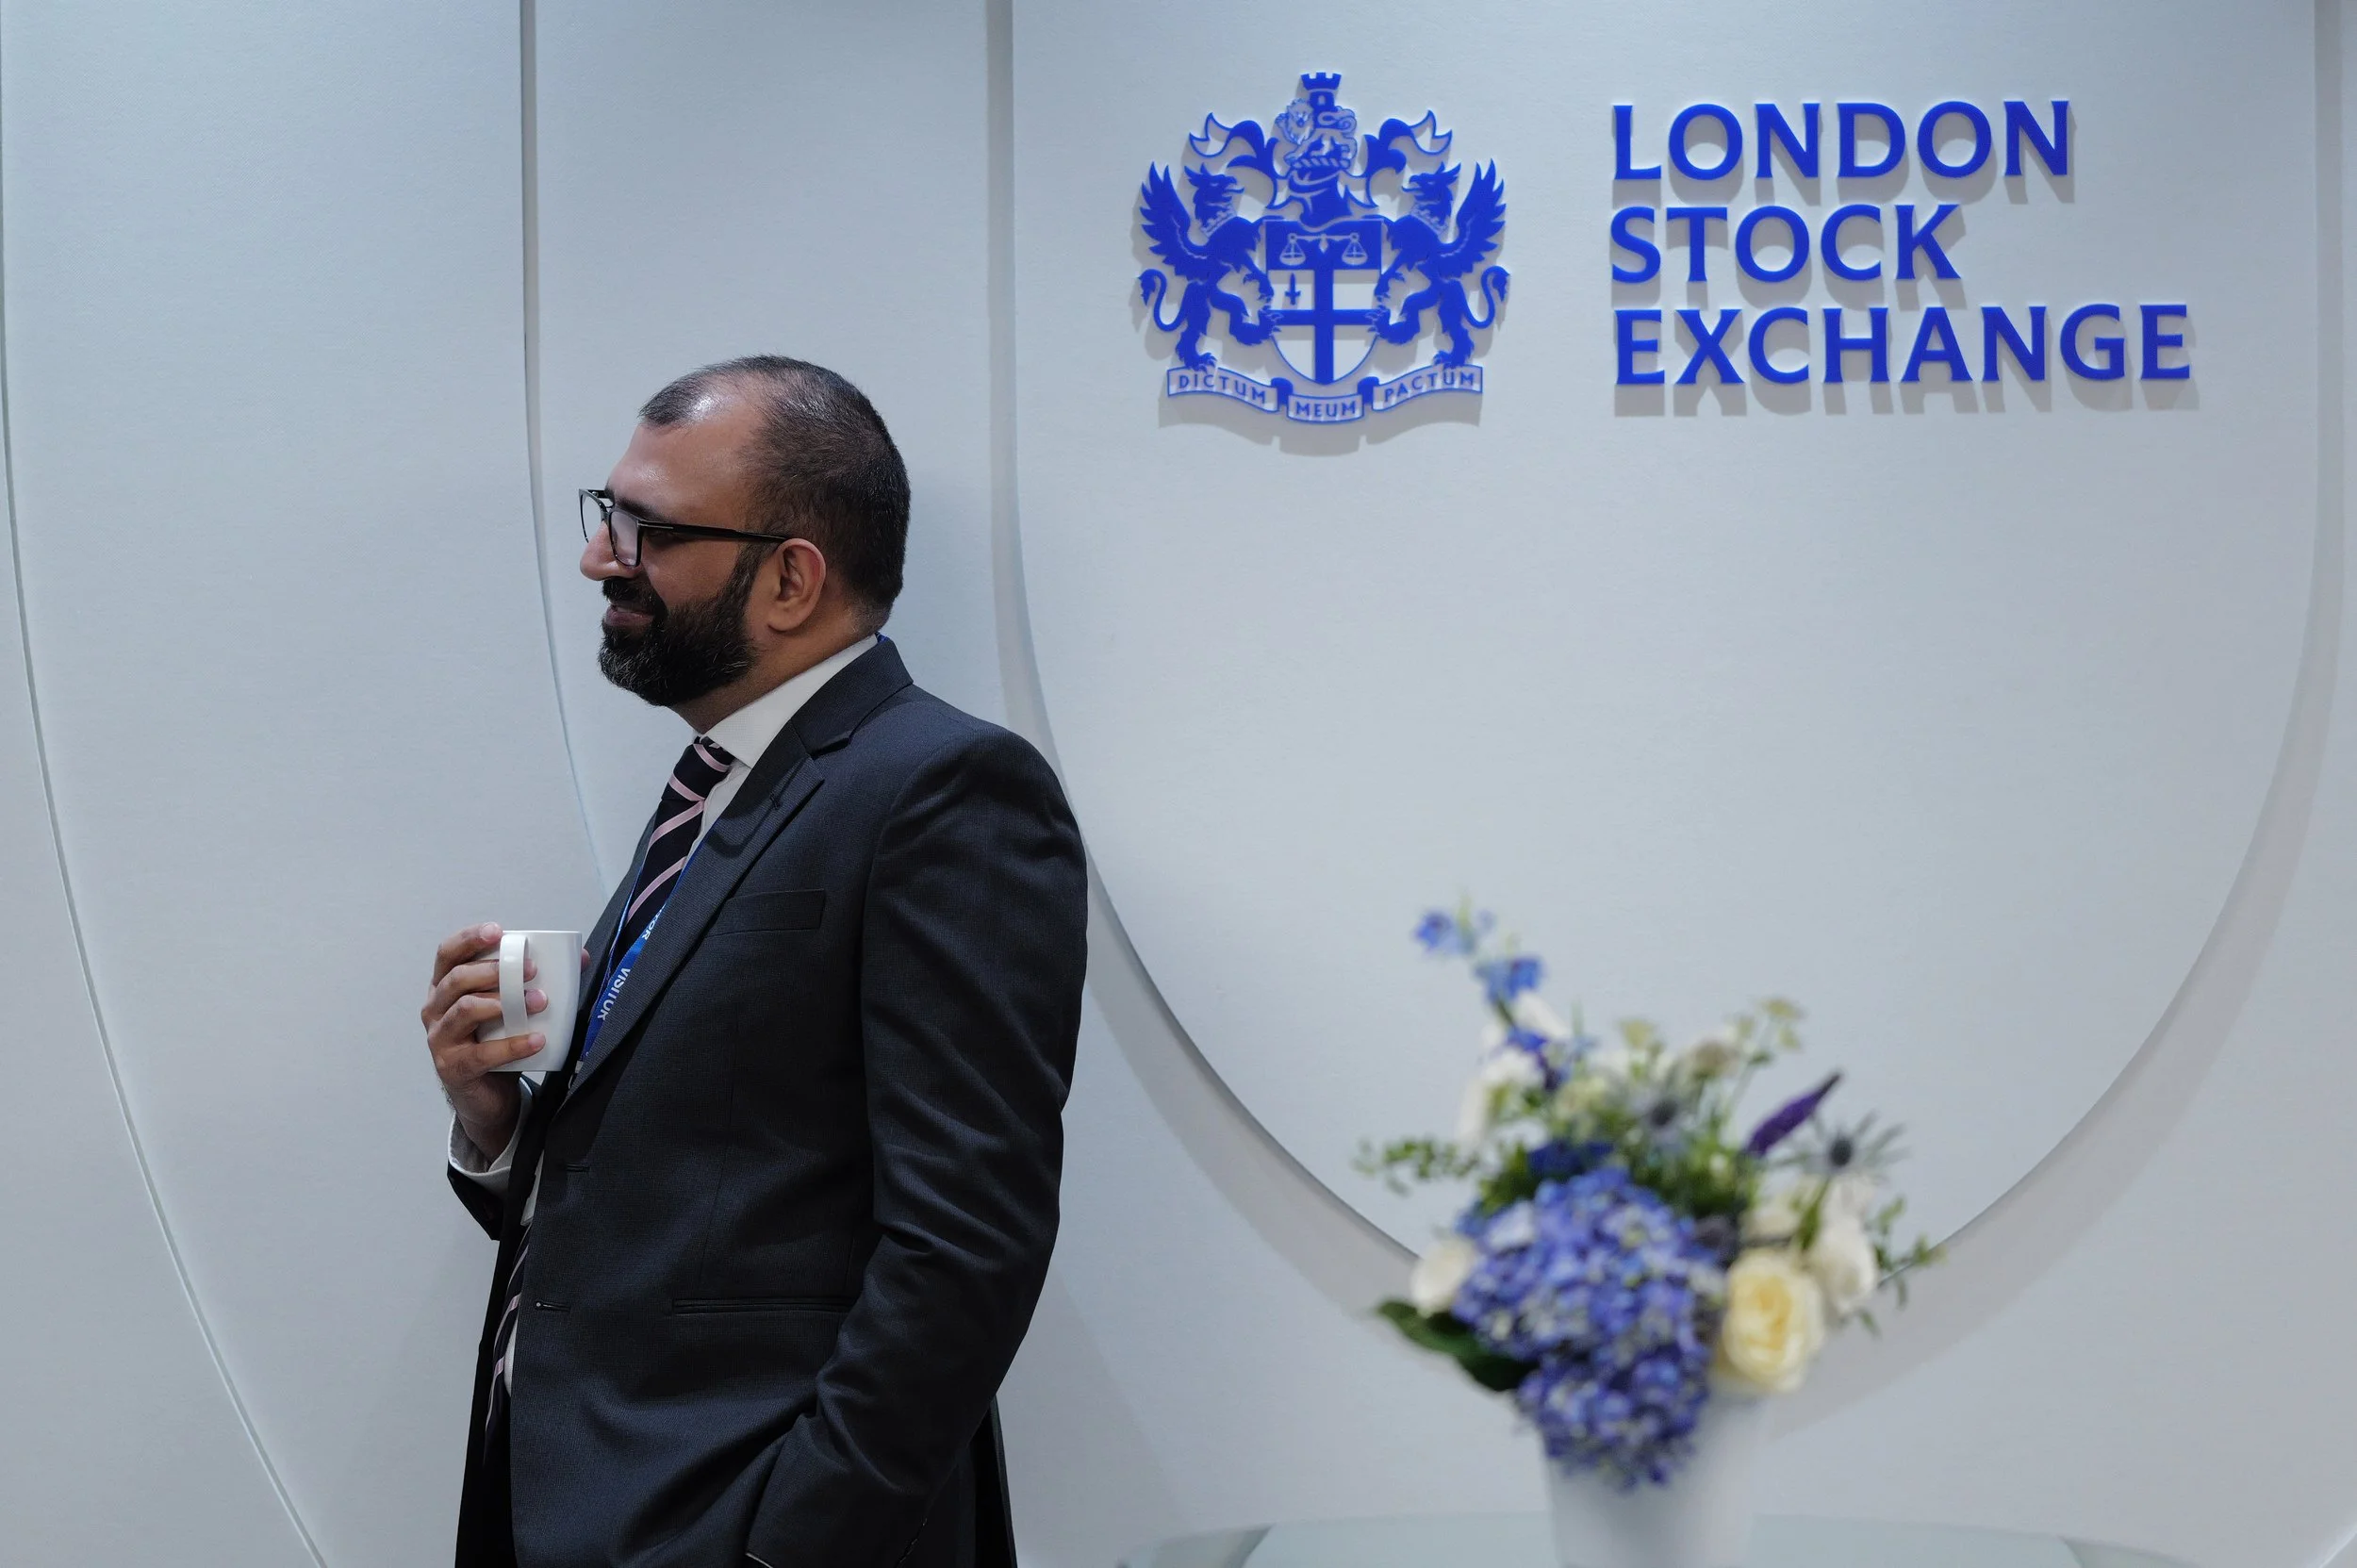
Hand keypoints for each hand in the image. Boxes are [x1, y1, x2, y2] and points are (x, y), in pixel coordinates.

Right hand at [422, 923, 547, 1159]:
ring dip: (505, 1002)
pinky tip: (537, 1041)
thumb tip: (580, 958)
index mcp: (445, 987)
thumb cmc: (495, 1040)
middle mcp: (436, 1010)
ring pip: (465, 1010)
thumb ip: (536, 981)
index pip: (448, 954)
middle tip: (532, 971)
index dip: (469, 939)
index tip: (499, 932)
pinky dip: (512, 1045)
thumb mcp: (511, 1007)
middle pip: (457, 979)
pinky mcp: (453, 1068)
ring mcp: (440, 1040)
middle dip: (495, 970)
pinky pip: (481, 1053)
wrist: (488, 1095)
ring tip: (538, 1002)